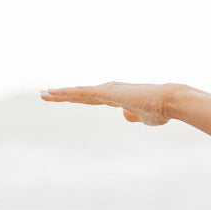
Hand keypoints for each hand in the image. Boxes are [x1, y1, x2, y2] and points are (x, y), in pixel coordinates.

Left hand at [40, 82, 180, 125]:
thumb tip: (125, 115)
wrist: (168, 101)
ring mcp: (106, 90)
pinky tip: (51, 94)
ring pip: (77, 93)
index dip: (78, 98)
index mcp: (118, 97)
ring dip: (59, 94)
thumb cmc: (161, 110)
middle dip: (63, 95)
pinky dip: (65, 94)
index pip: (92, 99)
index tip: (66, 100)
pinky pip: (80, 93)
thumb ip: (134, 116)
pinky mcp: (104, 92)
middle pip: (81, 94)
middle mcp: (109, 91)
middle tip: (45, 95)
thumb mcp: (145, 118)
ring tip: (42, 95)